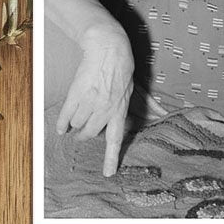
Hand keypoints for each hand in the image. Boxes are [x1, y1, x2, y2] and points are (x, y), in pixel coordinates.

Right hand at [55, 28, 134, 176]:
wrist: (107, 49)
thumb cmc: (123, 68)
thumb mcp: (137, 87)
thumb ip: (148, 102)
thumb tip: (163, 112)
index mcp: (120, 110)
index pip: (115, 139)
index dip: (111, 158)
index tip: (108, 173)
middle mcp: (104, 109)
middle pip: (90, 133)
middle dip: (84, 135)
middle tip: (82, 134)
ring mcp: (89, 102)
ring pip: (77, 124)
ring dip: (75, 125)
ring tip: (76, 119)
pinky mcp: (75, 94)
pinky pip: (65, 116)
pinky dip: (61, 123)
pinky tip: (61, 127)